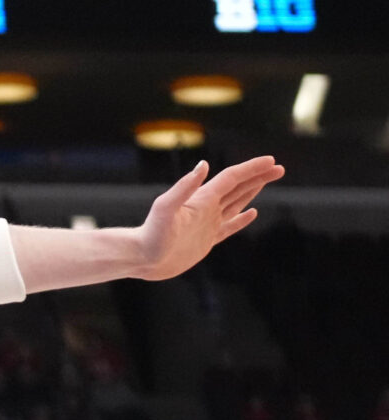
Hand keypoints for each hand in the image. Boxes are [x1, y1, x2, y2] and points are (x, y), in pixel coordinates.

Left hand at [130, 156, 281, 279]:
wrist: (141, 258)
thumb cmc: (151, 234)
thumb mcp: (166, 208)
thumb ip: (184, 187)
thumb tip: (203, 165)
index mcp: (201, 199)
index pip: (232, 178)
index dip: (251, 169)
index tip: (271, 161)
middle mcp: (206, 208)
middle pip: (238, 187)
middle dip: (258, 177)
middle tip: (278, 168)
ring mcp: (207, 224)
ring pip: (236, 203)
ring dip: (252, 191)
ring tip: (267, 180)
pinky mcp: (206, 240)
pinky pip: (229, 226)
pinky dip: (242, 219)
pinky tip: (252, 213)